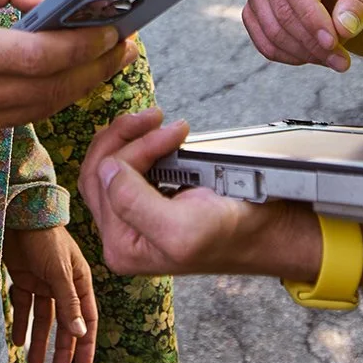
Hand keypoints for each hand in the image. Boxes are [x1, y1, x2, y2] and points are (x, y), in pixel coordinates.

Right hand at [0, 0, 135, 147]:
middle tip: (127, 46)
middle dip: (96, 68)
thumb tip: (52, 0)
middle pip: (51, 90)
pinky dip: (45, 100)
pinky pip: (17, 121)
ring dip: (78, 88)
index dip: (85, 47)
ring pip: (40, 111)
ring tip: (106, 61)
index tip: (115, 30)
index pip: (42, 57)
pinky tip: (65, 80)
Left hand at [4, 226, 97, 362]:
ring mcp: (43, 281)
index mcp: (79, 281)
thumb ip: (69, 303)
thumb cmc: (45, 238)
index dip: (86, 344)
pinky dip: (21, 323)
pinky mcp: (23, 278)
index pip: (86, 319)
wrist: (16, 213)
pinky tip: (17, 341)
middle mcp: (63, 284)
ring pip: (43, 318)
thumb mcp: (60, 272)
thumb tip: (80, 334)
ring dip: (40, 341)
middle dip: (62, 348)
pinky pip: (24, 306)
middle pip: (65, 323)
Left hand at [78, 109, 311, 279]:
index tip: (177, 132)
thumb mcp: (182, 228)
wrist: (262, 230)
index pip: (106, 183)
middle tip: (159, 116)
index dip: (138, 148)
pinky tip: (156, 134)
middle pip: (99, 170)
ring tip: (157, 120)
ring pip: (108, 163)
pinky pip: (124, 164)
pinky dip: (137, 143)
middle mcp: (119, 234)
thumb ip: (134, 203)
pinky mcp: (143, 199)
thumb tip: (106, 169)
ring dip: (129, 135)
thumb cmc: (230, 233)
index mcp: (121, 246)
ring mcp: (129, 216)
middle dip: (126, 135)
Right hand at [242, 0, 362, 71]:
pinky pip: (265, 44)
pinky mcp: (252, 14)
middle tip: (343, 61)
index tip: (335, 43)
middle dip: (312, 41)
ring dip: (305, 53)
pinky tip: (317, 57)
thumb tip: (342, 27)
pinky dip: (292, 57)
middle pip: (282, 9)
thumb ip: (361, 0)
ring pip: (272, 30)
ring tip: (336, 60)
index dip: (312, 17)